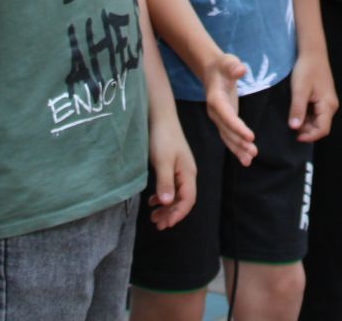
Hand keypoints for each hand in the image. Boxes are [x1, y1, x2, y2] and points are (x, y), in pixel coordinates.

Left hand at [145, 105, 197, 229]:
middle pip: (182, 199)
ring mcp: (179, 169)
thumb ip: (165, 182)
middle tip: (157, 225)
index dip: (178, 214)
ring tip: (153, 217)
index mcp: (188, 173)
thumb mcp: (162, 161)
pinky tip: (153, 201)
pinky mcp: (171, 165)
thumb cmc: (162, 137)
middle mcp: (187, 173)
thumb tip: (167, 203)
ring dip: (166, 207)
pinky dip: (162, 196)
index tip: (166, 224)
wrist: (160, 116)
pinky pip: (170, 186)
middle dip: (171, 214)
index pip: (188, 200)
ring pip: (176, 194)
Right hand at [198, 51, 257, 164]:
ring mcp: (218, 118)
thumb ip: (233, 67)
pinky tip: (246, 158)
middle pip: (227, 130)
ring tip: (249, 160)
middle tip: (253, 152)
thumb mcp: (228, 62)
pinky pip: (229, 137)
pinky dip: (237, 147)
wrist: (213, 71)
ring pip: (227, 137)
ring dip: (238, 149)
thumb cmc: (222, 65)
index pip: (226, 115)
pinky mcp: (224, 121)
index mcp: (215, 98)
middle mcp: (215, 111)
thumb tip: (241, 70)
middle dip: (239, 142)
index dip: (237, 127)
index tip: (250, 136)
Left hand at [288, 52, 337, 143]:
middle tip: (292, 125)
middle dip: (307, 130)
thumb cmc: (307, 69)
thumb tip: (294, 128)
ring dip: (305, 122)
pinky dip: (306, 115)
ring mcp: (328, 101)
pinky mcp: (323, 97)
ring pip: (317, 120)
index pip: (322, 129)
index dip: (310, 136)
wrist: (312, 52)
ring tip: (293, 117)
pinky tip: (297, 110)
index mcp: (328, 105)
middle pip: (320, 126)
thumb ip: (298, 109)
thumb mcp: (299, 90)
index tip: (295, 136)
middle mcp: (331, 106)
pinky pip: (316, 112)